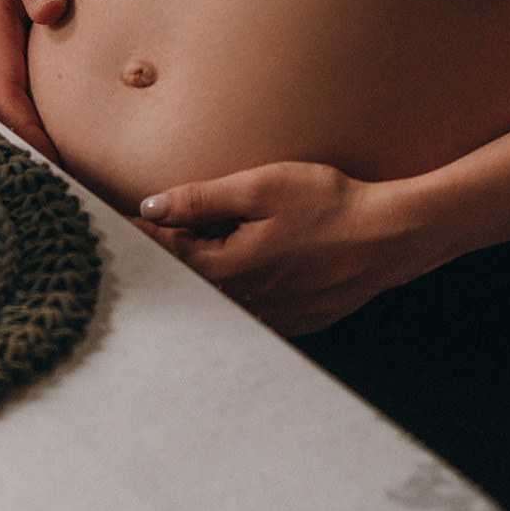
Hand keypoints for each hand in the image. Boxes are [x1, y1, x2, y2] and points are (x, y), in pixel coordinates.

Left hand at [136, 162, 429, 335]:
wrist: (390, 238)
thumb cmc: (329, 205)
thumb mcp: (261, 187)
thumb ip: (201, 198)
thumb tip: (150, 206)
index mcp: (226, 270)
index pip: (164, 255)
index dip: (142, 233)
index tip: (119, 218)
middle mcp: (242, 304)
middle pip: (187, 282)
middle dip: (168, 257)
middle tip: (151, 230)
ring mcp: (268, 320)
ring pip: (216, 300)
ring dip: (202, 276)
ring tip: (193, 247)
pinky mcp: (292, 323)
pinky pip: (247, 311)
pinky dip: (234, 292)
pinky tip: (241, 267)